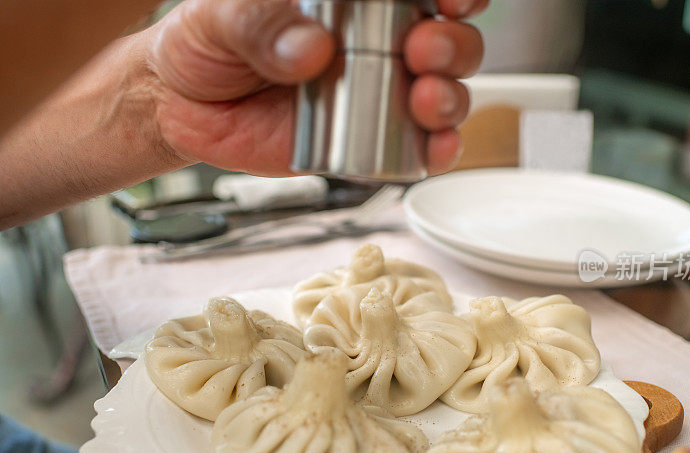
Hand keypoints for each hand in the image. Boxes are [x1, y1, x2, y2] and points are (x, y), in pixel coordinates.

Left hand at [146, 0, 486, 176]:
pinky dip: (438, 149)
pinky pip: (418, 146)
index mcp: (351, 2)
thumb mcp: (220, 17)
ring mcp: (378, 93)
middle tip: (424, 49)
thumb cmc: (205, 44)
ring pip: (445, 90)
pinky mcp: (368, 140)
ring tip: (426, 99)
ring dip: (451, 96)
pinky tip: (436, 148)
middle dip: (453, 45)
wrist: (184, 107)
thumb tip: (310, 49)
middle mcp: (376, 42)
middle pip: (448, 38)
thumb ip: (260, 23)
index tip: (452, 0)